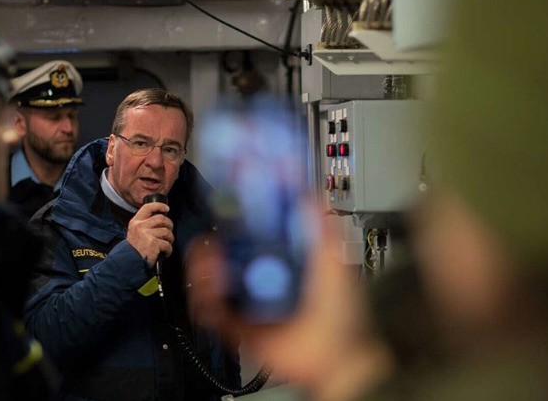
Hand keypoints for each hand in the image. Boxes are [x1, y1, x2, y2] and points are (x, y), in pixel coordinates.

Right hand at [127, 201, 173, 265]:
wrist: (129, 262)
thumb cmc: (135, 248)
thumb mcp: (135, 232)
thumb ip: (144, 224)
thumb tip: (161, 218)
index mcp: (135, 222)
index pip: (148, 207)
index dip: (159, 206)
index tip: (167, 208)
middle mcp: (140, 226)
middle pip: (161, 218)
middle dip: (169, 224)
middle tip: (169, 231)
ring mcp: (146, 235)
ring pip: (166, 231)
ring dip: (170, 238)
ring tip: (167, 243)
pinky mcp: (153, 244)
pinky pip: (167, 244)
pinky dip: (169, 249)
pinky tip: (166, 252)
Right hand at [185, 200, 392, 398]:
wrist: (337, 357)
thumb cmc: (343, 313)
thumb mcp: (333, 260)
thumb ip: (320, 226)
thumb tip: (306, 192)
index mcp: (282, 260)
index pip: (251, 233)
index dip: (236, 216)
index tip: (227, 200)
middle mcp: (262, 279)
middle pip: (224, 254)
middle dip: (213, 241)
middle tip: (213, 233)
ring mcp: (249, 303)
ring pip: (212, 280)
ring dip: (204, 266)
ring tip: (210, 260)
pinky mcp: (239, 327)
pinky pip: (212, 311)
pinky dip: (204, 298)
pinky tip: (211, 287)